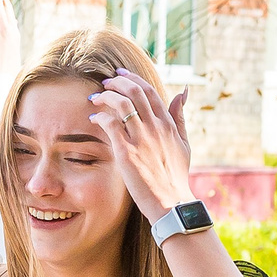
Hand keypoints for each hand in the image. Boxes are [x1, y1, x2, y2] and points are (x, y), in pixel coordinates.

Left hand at [88, 69, 194, 222]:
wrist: (171, 202)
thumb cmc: (175, 175)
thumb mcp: (183, 143)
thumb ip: (180, 117)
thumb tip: (183, 91)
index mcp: (168, 124)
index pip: (149, 91)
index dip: (132, 79)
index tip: (119, 74)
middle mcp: (156, 127)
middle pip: (135, 92)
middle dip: (116, 82)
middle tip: (104, 83)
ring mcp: (142, 139)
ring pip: (121, 104)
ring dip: (105, 96)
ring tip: (95, 98)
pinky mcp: (127, 153)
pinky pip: (110, 125)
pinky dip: (100, 117)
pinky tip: (93, 119)